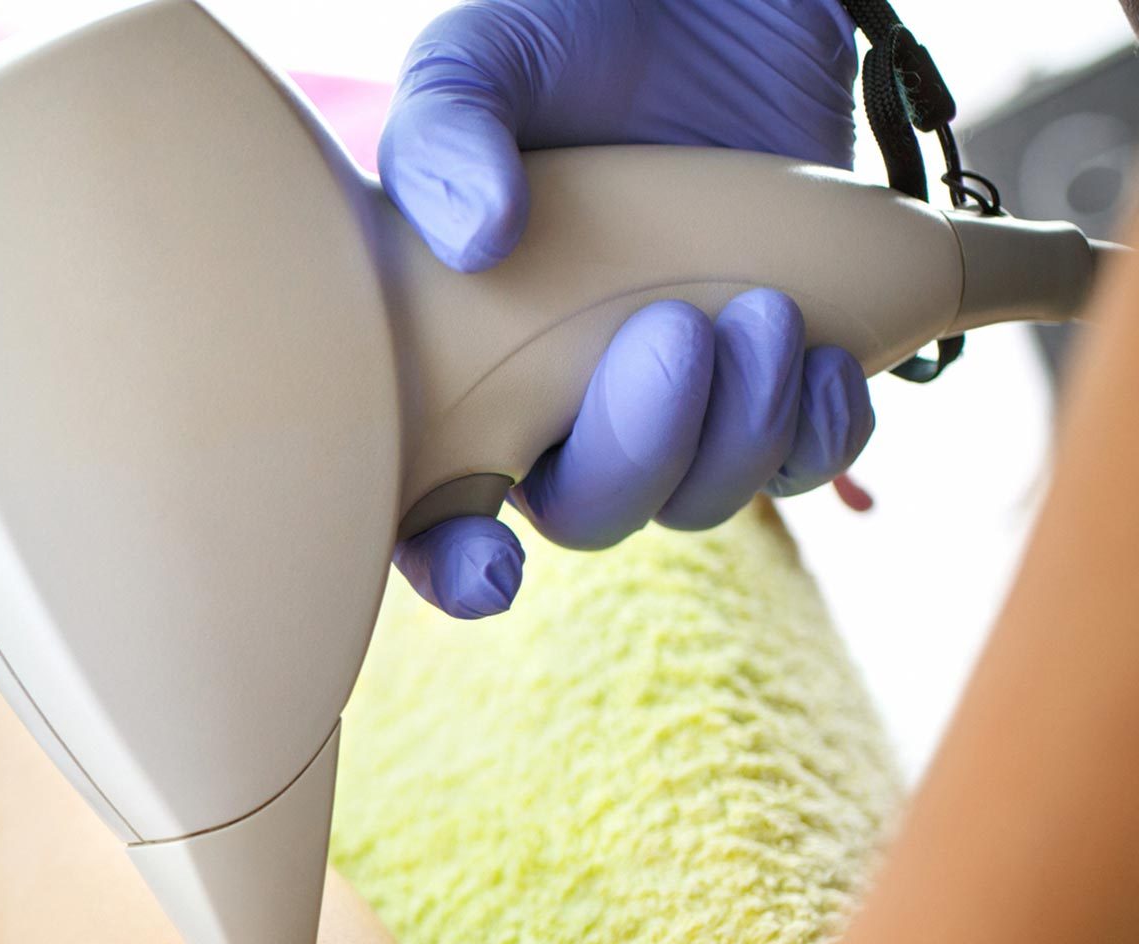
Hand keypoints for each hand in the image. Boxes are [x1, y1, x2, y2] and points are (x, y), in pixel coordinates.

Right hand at [378, 0, 878, 617]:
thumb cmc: (566, 37)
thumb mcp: (477, 61)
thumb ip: (444, 136)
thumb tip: (476, 237)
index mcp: (456, 364)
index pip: (432, 508)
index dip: (455, 567)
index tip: (494, 575)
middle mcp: (556, 402)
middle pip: (590, 514)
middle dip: (641, 452)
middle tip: (679, 333)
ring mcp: (669, 396)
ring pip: (701, 498)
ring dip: (740, 432)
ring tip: (760, 310)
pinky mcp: (768, 373)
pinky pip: (803, 460)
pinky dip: (823, 425)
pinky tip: (825, 353)